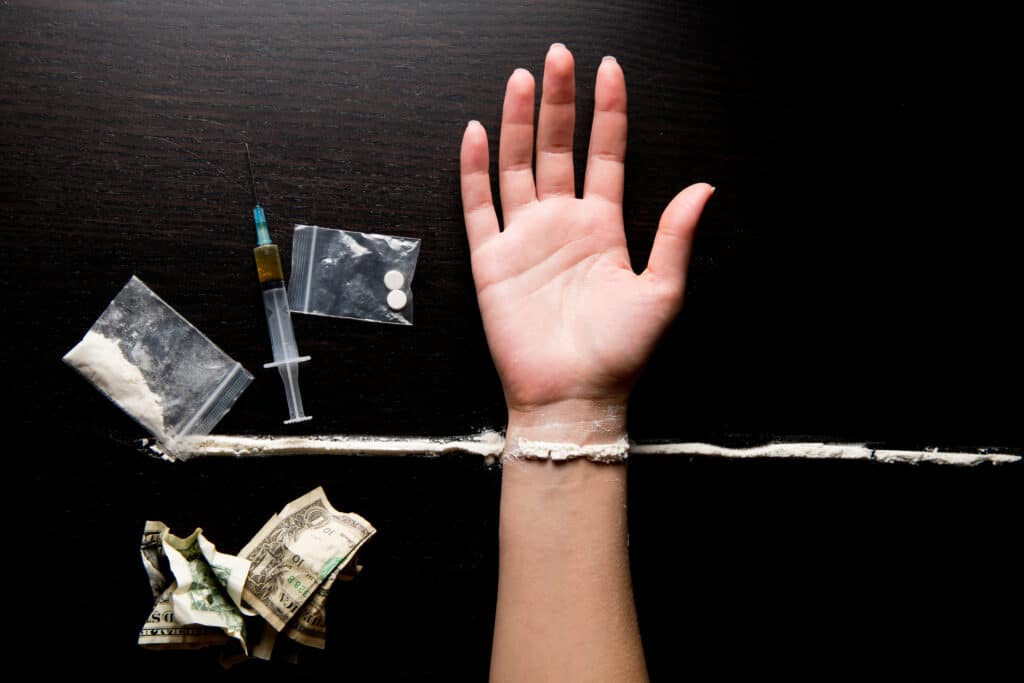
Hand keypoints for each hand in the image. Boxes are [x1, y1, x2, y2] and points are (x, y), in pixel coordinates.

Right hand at [460, 44, 712, 437]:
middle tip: (558, 56)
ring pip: (517, 166)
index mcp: (603, 227)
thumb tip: (704, 186)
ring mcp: (525, 238)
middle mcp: (562, 223)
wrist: (573, 395)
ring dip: (517, 123)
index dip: (608, 112)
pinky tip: (476, 133)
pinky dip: (474, 169)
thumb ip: (674, 235)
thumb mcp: (662, 291)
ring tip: (521, 80)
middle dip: (559, 101)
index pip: (605, 155)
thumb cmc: (619, 352)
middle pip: (558, 148)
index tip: (610, 69)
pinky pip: (479, 205)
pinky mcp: (492, 260)